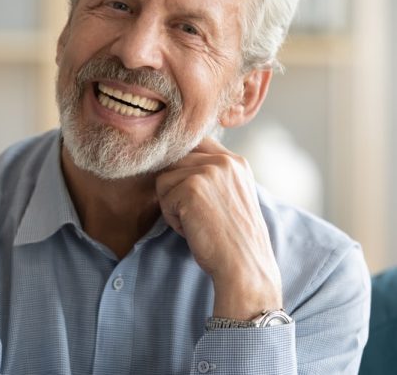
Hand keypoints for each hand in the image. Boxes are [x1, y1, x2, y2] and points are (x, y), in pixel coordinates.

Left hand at [156, 137, 282, 319]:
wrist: (245, 266)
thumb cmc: (234, 239)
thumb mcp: (231, 196)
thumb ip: (212, 175)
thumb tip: (175, 161)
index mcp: (236, 162)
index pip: (197, 142)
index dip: (183, 163)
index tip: (186, 189)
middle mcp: (224, 160)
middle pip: (176, 160)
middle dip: (176, 188)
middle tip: (193, 214)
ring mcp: (208, 171)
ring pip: (165, 177)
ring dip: (172, 203)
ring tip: (194, 222)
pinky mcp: (192, 186)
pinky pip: (163, 196)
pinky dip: (172, 217)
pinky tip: (192, 229)